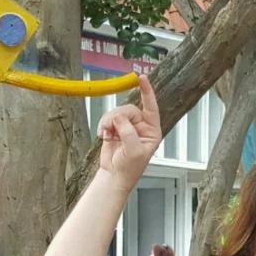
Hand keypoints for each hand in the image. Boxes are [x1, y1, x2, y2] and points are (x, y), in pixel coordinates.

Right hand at [97, 75, 160, 191]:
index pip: (151, 107)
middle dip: (119, 117)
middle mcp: (140, 127)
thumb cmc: (129, 169)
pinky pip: (107, 118)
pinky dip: (103, 125)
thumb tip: (119, 117)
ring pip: (117, 112)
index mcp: (152, 131)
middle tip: (113, 128)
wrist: (113, 176)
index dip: (147, 92)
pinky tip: (103, 135)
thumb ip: (128, 131)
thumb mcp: (133, 150)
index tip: (142, 78)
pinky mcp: (114, 128)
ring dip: (109, 121)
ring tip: (107, 133)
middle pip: (129, 109)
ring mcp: (127, 127)